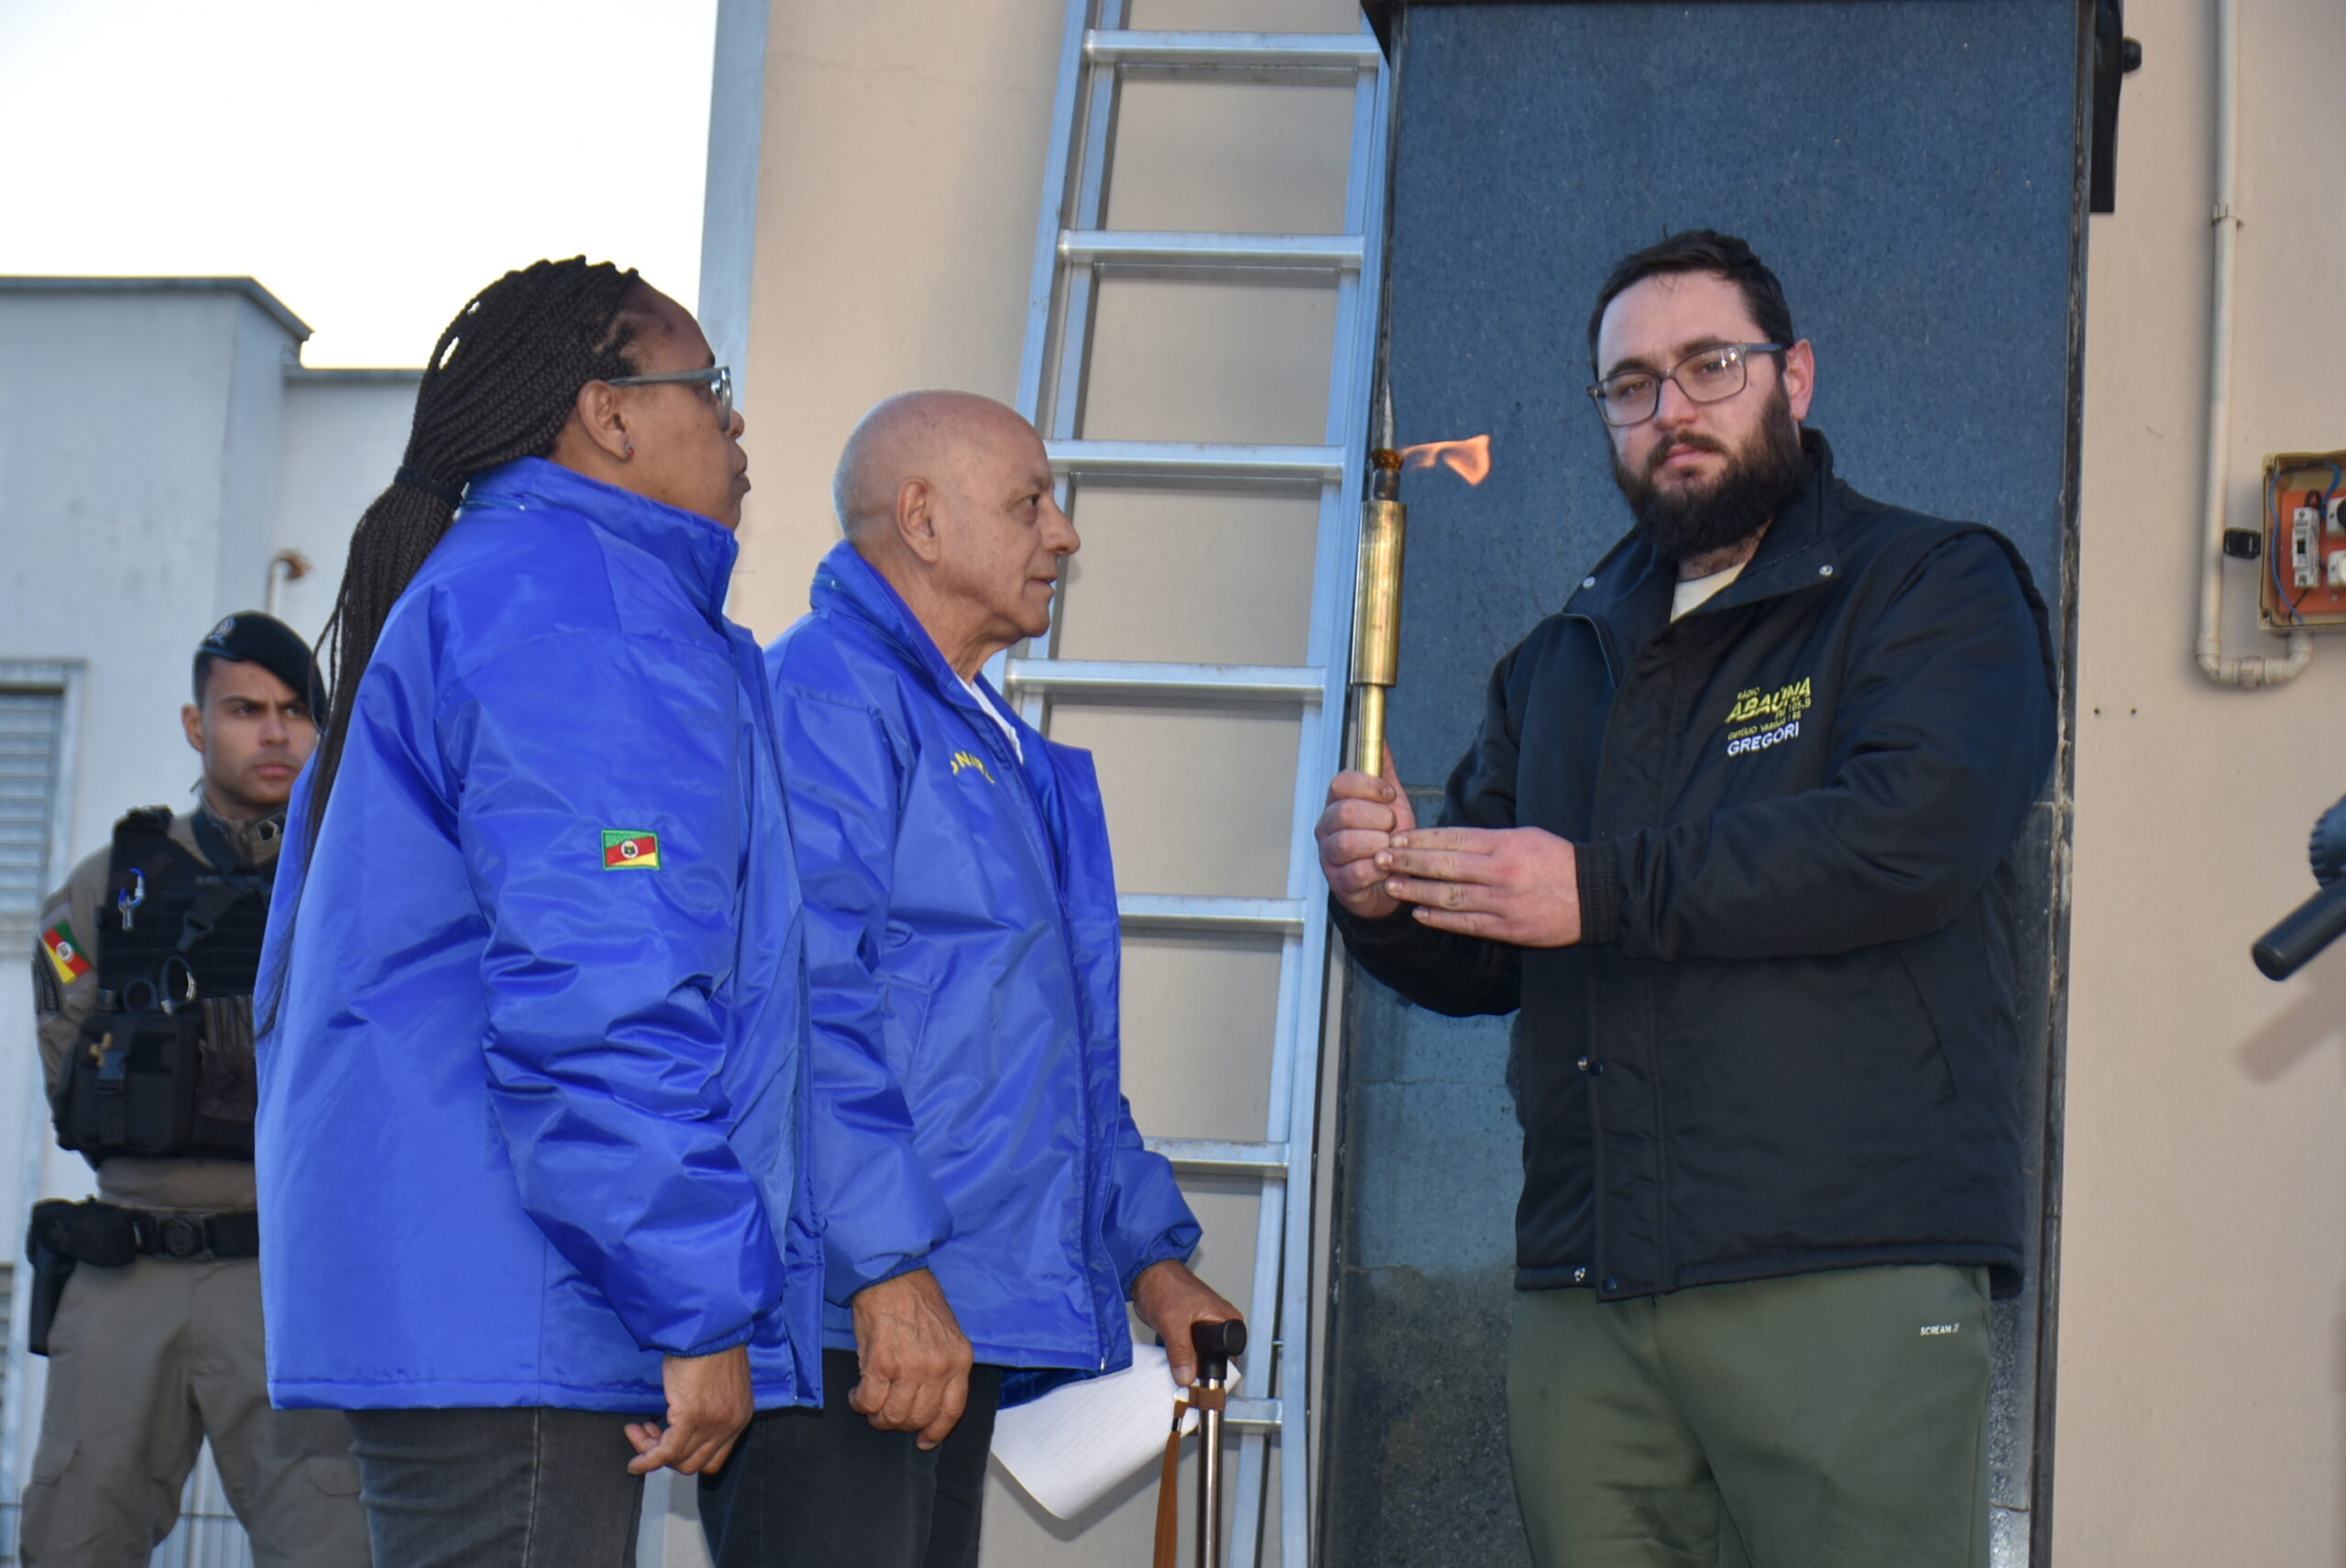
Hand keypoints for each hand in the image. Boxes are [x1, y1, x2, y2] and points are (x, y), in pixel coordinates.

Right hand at [624, 1343, 752, 1475]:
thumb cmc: (711, 1345)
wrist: (710, 1327)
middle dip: (666, 1455)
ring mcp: (713, 1423)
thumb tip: (683, 1421)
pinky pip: (666, 1452)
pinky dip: (647, 1460)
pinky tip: (634, 1462)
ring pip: (677, 1459)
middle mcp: (730, 1425)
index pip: (713, 1458)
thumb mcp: (717, 1383)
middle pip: (693, 1463)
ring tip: (638, 1430)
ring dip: (652, 1450)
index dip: (685, 1455)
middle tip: (648, 1434)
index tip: (666, 1439)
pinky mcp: (691, 1416)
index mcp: (739, 1417)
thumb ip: (709, 1407)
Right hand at [850, 1268, 973, 1449]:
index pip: (952, 1411)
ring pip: (893, 1415)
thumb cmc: (917, 1299)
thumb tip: (927, 1402)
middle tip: (888, 1412)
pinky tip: (857, 1394)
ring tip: (871, 1403)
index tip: (925, 1440)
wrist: (892, 1275)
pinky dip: (860, 1403)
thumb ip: (943, 1368)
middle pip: (918, 1417)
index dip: (936, 1431)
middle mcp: (938, 1368)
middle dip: (899, 1422)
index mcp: (959, 1360)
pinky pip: (869, 1402)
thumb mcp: (947, 1334)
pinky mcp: (881, 1363)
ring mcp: (910, 1367)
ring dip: (878, 1416)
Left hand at [1131, 1260, 1241, 1387]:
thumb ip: (1181, 1351)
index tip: (1201, 1388)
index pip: (1229, 1358)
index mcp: (1226, 1319)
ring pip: (1200, 1360)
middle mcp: (1219, 1324)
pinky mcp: (1190, 1333)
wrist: (1147, 1274)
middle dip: (1199, 1373)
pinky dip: (1180, 1361)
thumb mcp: (1173, 1321)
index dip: (1215, 1374)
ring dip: (1188, 1368)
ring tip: (1177, 1373)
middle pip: (1215, 1362)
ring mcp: (1204, 1330)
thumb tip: (1187, 1375)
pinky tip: (1172, 1365)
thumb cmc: (1165, 1283)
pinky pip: (1189, 1354)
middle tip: (1185, 1381)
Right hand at [1316, 746, 1416, 919]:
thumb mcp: (1391, 804)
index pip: (1341, 783)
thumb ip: (1385, 773)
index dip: (1368, 785)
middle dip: (1378, 818)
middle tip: (1392, 826)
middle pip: (1344, 811)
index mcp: (1338, 803)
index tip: (1389, 794)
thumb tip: (1382, 740)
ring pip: (1347, 842)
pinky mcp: (1339, 882)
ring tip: (1390, 848)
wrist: (1390, 882)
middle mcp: (1327, 828)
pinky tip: (1386, 867)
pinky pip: (1356, 872)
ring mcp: (1329, 855)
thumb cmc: (1387, 840)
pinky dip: (1378, 869)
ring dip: (1378, 843)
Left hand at [1375, 825, 1583, 946]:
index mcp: (1505, 845)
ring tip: (1391, 886)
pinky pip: (1467, 924)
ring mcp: (1503, 903)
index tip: (1397, 838)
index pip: (1453, 840)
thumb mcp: (1525, 837)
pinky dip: (1441, 919)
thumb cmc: (1558, 860)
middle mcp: (1500, 872)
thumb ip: (1488, 840)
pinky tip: (1419, 914)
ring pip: (1450, 896)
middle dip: (1409, 862)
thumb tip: (1448, 840)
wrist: (1596, 894)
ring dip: (1417, 892)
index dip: (1421, 840)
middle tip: (1381, 858)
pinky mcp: (1508, 928)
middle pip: (1445, 866)